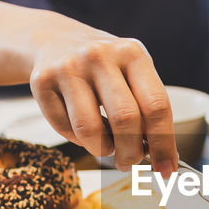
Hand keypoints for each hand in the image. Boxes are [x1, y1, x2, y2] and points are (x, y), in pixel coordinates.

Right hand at [30, 30, 175, 174]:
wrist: (54, 40)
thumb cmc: (105, 67)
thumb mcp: (132, 72)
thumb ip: (147, 107)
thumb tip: (162, 155)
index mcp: (132, 53)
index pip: (156, 105)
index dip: (164, 143)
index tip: (166, 169)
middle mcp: (100, 56)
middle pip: (125, 119)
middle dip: (131, 153)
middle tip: (130, 163)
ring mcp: (69, 67)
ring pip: (89, 130)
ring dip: (102, 149)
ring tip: (106, 147)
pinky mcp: (42, 81)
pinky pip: (64, 128)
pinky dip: (77, 140)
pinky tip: (82, 131)